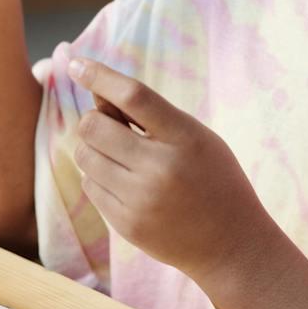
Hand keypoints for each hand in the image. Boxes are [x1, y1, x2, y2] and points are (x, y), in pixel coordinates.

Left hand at [66, 57, 290, 285]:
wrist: (231, 244)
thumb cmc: (213, 179)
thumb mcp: (194, 137)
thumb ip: (148, 116)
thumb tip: (96, 93)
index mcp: (185, 137)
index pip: (134, 95)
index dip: (100, 75)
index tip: (76, 64)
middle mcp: (161, 168)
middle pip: (94, 126)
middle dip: (95, 121)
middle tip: (114, 129)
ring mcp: (142, 199)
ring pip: (84, 156)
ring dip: (94, 150)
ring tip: (124, 159)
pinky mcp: (127, 225)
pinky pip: (90, 186)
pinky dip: (100, 178)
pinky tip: (127, 185)